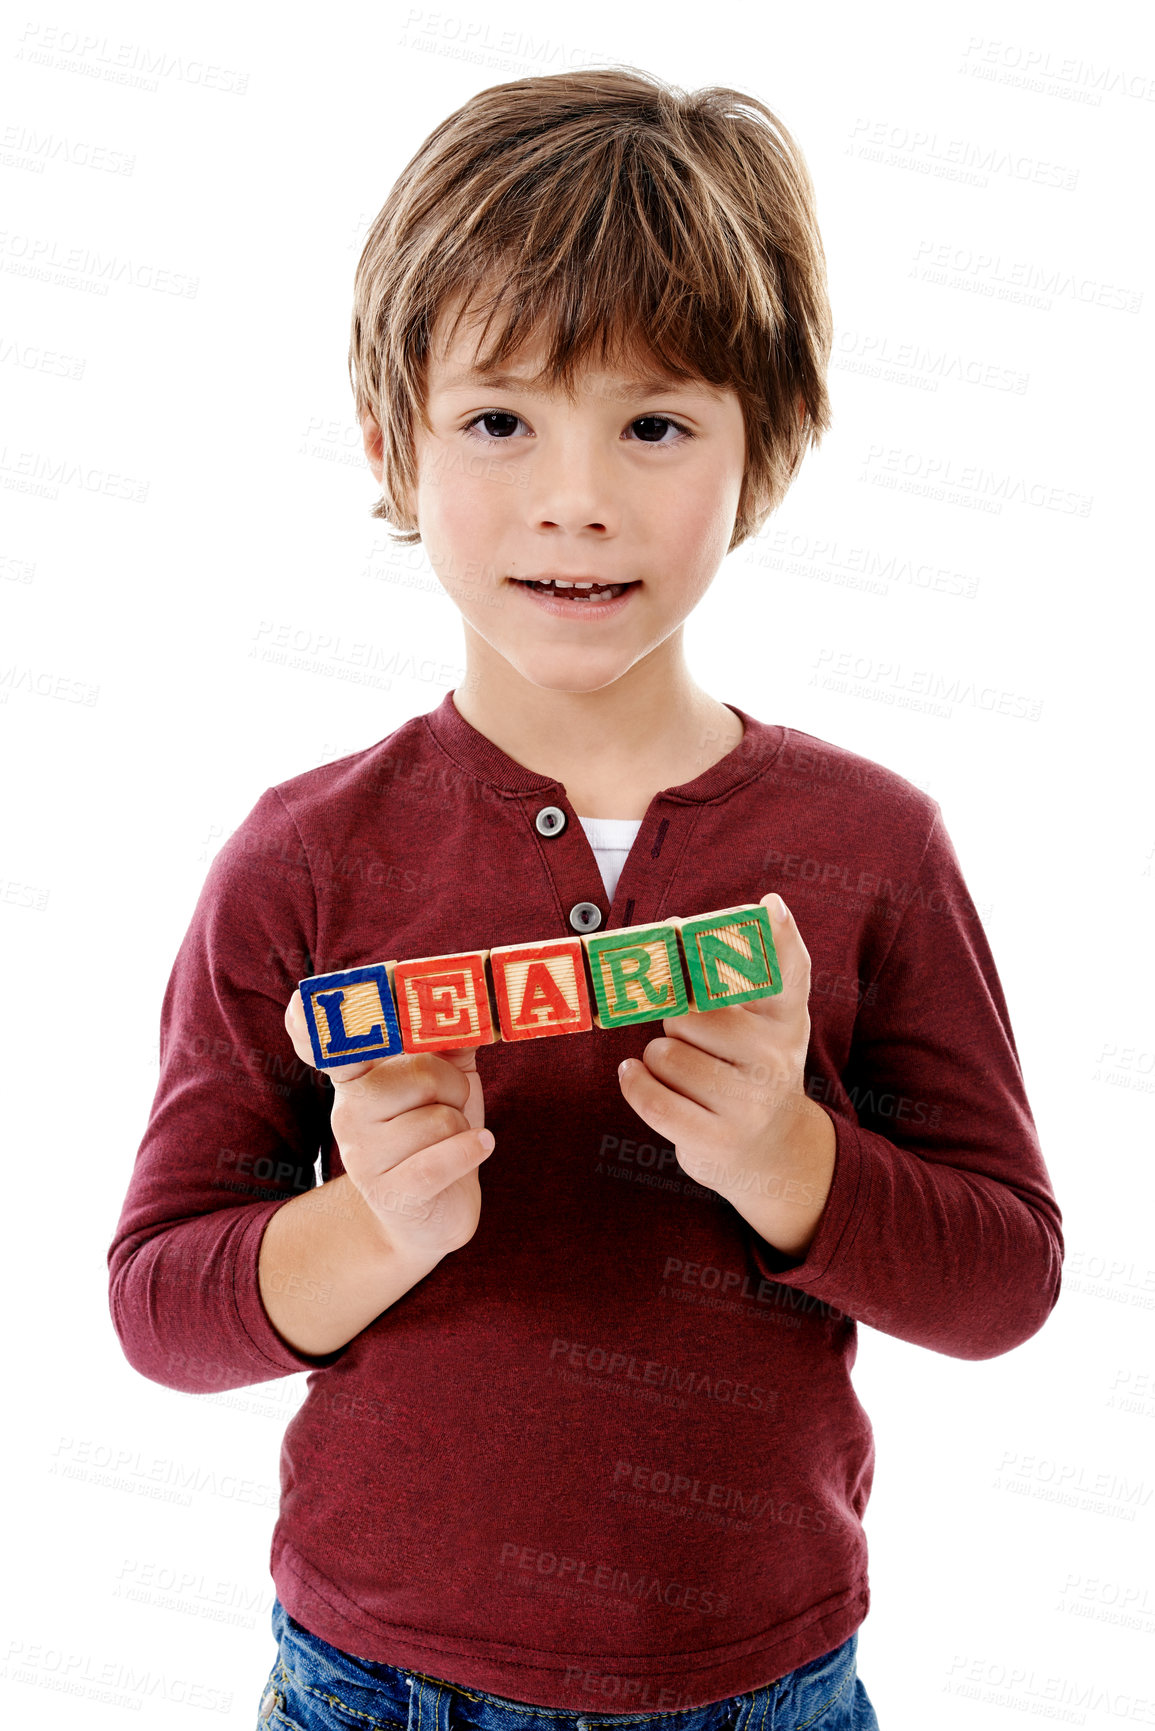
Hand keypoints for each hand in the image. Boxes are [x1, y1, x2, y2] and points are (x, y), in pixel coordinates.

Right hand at [284, 991, 493, 1263]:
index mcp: (357, 1075)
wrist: (431, 1209)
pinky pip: (441, 1159)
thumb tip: (472, 997)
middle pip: (420, 1073)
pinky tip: (479, 1147)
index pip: (328, 1040)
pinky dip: (471, 1151)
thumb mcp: (445, 1076)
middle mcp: (349, 1111)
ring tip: (449, 1140)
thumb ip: (449, 1034)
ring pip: (440, 1118)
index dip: (318, 1019)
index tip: (311, 998)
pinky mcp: (390, 1193)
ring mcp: (364, 1155)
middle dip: (454, 1088)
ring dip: (463, 1127)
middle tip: (449, 1106)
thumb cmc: (436, 1131)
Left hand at [616, 893, 835, 1258]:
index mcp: (786, 1020)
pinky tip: (636, 1074)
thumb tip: (687, 919)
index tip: (767, 906)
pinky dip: (634, 1082)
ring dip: (657, 1057)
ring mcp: (749, 1104)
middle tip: (692, 1036)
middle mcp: (777, 1059)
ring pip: (664, 1054)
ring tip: (679, 1068)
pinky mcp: (716, 1139)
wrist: (770, 1151)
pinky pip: (652, 1098)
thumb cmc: (749, 1065)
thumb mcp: (763, 1018)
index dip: (778, 937)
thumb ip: (738, 970)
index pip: (789, 973)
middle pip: (690, 1013)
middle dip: (676, 1020)